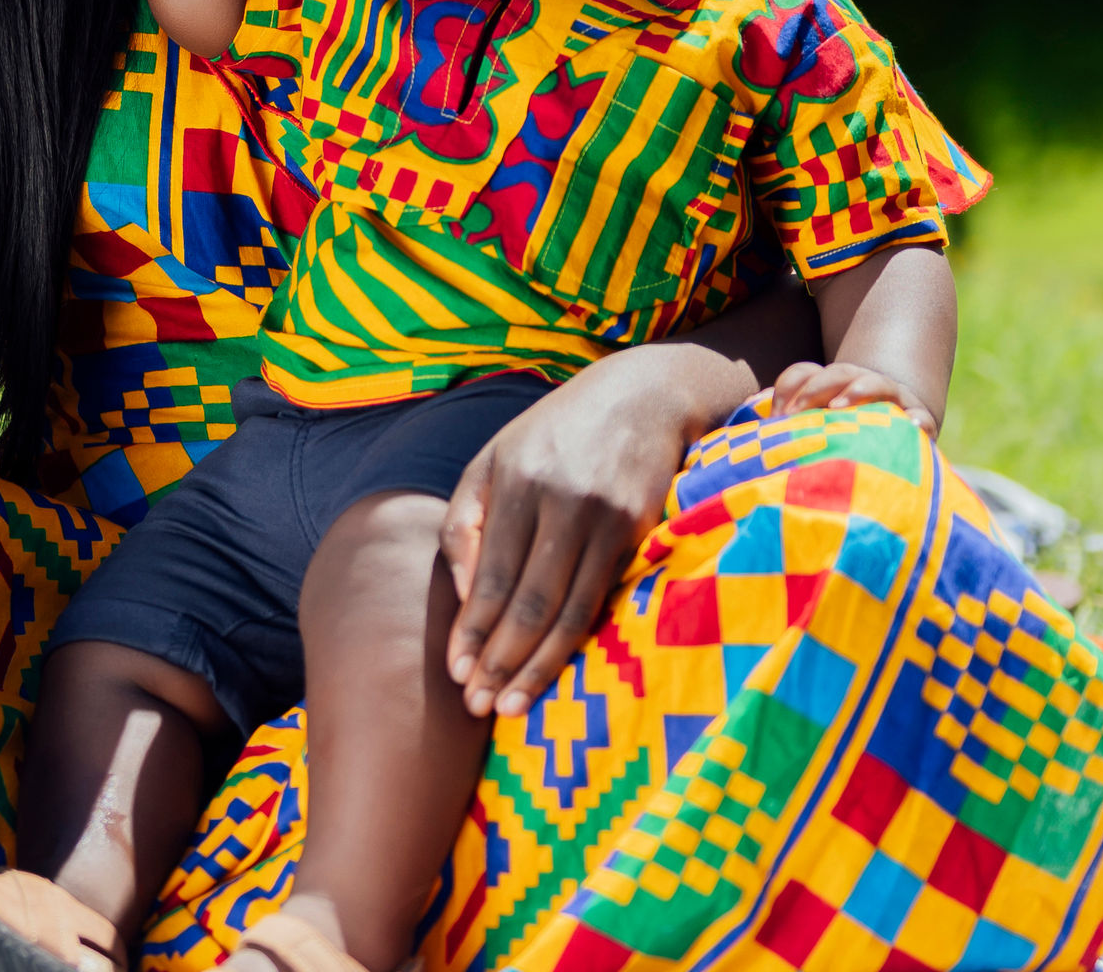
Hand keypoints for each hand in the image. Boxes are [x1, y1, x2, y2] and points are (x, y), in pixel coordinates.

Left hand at [438, 354, 711, 718]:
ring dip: (537, 666)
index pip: (489, 572)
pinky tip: (556, 668)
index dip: (472, 628)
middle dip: (500, 660)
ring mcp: (605, 516)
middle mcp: (559, 499)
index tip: (456, 673)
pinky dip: (576, 641)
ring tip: (512, 707)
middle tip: (479, 708)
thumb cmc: (556, 434)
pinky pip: (603, 598)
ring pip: (568, 609)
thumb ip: (466, 522)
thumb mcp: (494, 458)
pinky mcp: (640, 528)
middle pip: (527, 599)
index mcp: (514, 479)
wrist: (646, 395)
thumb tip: (459, 593)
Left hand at [760, 358, 938, 434]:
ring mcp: (891, 399)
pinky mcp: (917, 422)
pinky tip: (911, 426)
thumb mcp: (813, 429)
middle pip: (837, 372)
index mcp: (831, 386)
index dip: (788, 385)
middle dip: (814, 388)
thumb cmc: (842, 438)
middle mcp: (860, 385)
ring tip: (838, 407)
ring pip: (876, 383)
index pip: (804, 373)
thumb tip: (754, 429)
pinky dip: (917, 421)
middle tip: (795, 413)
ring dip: (857, 390)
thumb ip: (787, 427)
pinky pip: (921, 418)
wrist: (894, 445)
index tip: (776, 413)